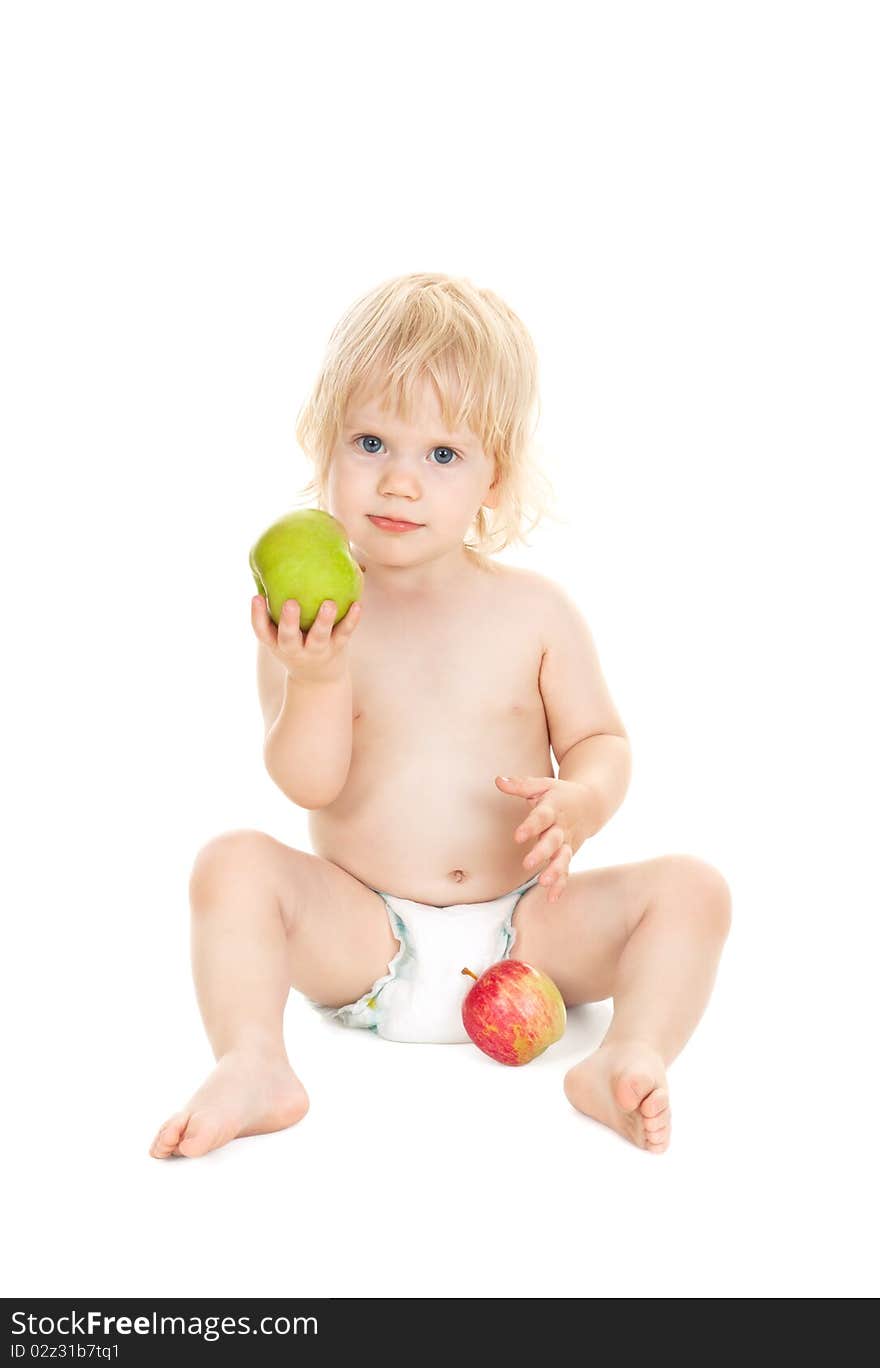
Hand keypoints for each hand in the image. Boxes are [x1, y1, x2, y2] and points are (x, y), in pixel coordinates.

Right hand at [251, 595, 361, 684]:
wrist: (318, 678)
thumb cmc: (296, 642)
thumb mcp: (282, 632)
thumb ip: (278, 606)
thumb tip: (278, 563)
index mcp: (277, 643)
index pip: (262, 631)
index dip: (257, 615)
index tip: (256, 597)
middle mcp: (294, 649)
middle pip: (289, 638)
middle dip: (289, 621)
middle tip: (290, 603)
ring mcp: (316, 651)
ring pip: (319, 637)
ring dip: (324, 621)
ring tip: (329, 604)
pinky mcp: (336, 649)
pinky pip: (344, 634)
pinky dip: (351, 620)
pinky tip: (357, 605)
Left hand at [495, 774, 600, 903]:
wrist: (592, 803)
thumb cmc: (561, 794)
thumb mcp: (542, 785)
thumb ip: (520, 785)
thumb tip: (498, 781)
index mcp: (553, 809)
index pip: (541, 817)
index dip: (530, 826)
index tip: (518, 836)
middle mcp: (561, 828)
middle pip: (553, 841)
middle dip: (542, 852)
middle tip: (527, 864)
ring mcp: (567, 843)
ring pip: (563, 858)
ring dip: (555, 871)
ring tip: (544, 882)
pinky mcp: (569, 854)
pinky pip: (566, 871)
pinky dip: (561, 884)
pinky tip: (552, 898)